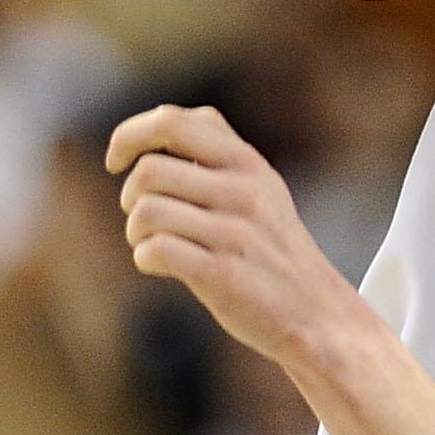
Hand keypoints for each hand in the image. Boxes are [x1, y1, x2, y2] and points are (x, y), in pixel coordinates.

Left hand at [108, 104, 340, 358]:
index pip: (172, 122)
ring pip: (147, 211)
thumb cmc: (272, 250)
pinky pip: (156, 250)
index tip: (116, 163)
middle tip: (145, 220)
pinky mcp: (224, 275)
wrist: (317, 311)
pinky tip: (159, 266)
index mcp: (247, 163)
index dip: (129, 136)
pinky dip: (145, 258)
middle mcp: (243, 192)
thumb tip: (152, 130)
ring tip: (152, 245)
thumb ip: (216, 155)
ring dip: (136, 232)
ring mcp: (235, 233)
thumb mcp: (259, 188)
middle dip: (130, 198)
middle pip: (149, 170)